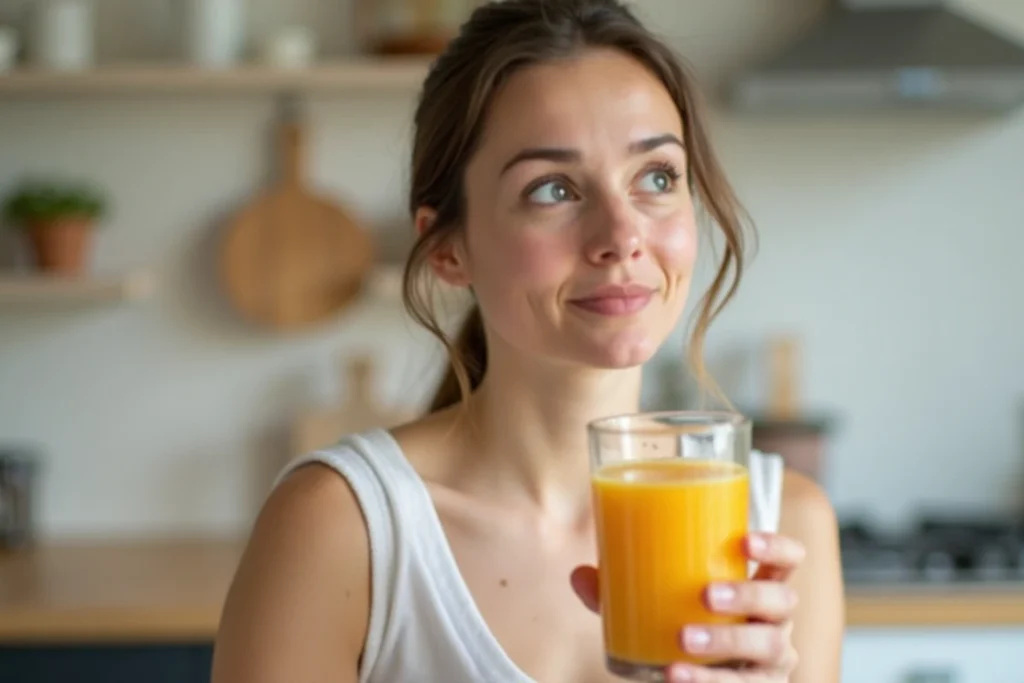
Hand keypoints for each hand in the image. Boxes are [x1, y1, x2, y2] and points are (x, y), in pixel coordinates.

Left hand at [571, 532, 805, 681]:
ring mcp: (771, 663)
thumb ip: (622, 590)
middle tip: (707, 595)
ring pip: (770, 648)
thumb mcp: (658, 606)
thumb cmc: (687, 628)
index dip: (776, 546)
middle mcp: (776, 622)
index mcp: (760, 586)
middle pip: (782, 601)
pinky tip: (675, 678)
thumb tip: (579, 574)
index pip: (788, 559)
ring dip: (726, 642)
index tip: (744, 539)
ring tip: (684, 641)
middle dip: (748, 595)